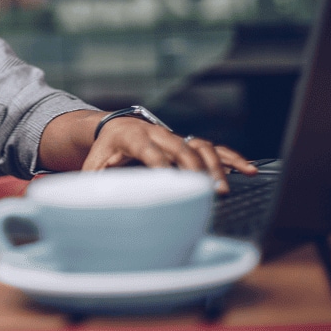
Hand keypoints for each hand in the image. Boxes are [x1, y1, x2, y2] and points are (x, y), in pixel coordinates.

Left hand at [82, 117, 257, 191]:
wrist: (113, 127)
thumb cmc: (103, 151)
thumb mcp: (92, 165)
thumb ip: (90, 182)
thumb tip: (81, 202)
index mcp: (131, 136)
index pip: (149, 150)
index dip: (161, 165)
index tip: (172, 182)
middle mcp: (156, 132)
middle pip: (180, 147)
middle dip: (193, 168)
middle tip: (204, 191)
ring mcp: (174, 135)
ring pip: (200, 145)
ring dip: (215, 166)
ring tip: (224, 189)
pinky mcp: (187, 142)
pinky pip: (213, 147)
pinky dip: (231, 158)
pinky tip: (249, 170)